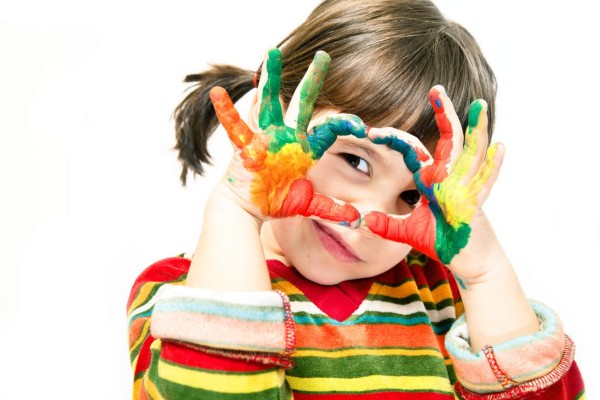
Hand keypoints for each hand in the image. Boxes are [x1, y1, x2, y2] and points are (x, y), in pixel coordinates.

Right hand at [210, 49, 360, 223]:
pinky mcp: (246, 146)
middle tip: (323, 55)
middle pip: (302, 102)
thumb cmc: (274, 202)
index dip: (343, 124)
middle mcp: (286, 137)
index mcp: (304, 148)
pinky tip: (217, 93)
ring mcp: (265, 138)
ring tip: (272, 51)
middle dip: (312, 79)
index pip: (328, 129)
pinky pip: (236, 127)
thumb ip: (330, 209)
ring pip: (270, 102)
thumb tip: (355, 220)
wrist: (246, 208)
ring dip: (271, 79)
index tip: (362, 126)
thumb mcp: (306, 203)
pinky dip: (226, 111)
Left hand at [363, 86, 503, 270]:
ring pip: (471, 154)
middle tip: (436, 89)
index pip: (418, 153)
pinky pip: (485, 182)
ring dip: (476, 129)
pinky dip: (493, 166)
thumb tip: (364, 222)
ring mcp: (466, 190)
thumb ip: (388, 225)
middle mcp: (451, 180)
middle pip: (450, 141)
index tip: (377, 131)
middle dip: (444, 115)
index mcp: (435, 181)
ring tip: (480, 105)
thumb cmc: (443, 242)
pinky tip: (500, 147)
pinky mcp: (476, 205)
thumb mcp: (409, 233)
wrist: (470, 261)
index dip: (400, 141)